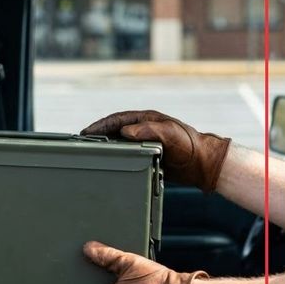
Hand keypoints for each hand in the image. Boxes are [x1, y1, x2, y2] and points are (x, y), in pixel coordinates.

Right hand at [80, 110, 230, 192]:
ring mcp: (144, 141)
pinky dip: (114, 156)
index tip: (85, 132)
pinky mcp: (146, 154)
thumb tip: (125, 131)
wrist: (203, 164)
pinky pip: (125, 154)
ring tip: (89, 153)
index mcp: (146, 119)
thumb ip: (149, 130)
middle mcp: (143, 129)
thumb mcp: (170, 134)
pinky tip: (107, 163)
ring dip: (104, 145)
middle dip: (97, 134)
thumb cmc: (190, 146)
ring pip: (118, 141)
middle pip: (114, 129)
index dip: (100, 125)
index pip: (117, 119)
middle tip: (81, 142)